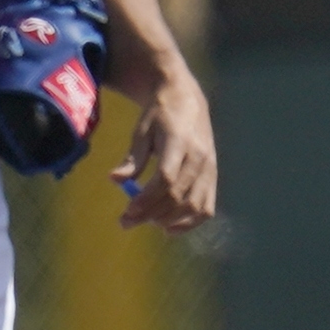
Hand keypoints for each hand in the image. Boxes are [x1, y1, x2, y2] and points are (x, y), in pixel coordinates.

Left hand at [116, 73, 219, 230]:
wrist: (186, 101)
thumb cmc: (159, 116)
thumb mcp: (141, 131)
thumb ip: (132, 158)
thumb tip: (115, 180)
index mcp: (180, 141)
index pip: (166, 177)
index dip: (147, 197)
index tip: (127, 210)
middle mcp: (199, 157)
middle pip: (178, 194)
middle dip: (151, 213)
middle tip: (125, 221)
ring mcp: (210, 168)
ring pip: (194, 204)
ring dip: (168, 219)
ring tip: (144, 222)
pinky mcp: (213, 176)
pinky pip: (206, 206)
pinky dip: (190, 222)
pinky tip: (169, 228)